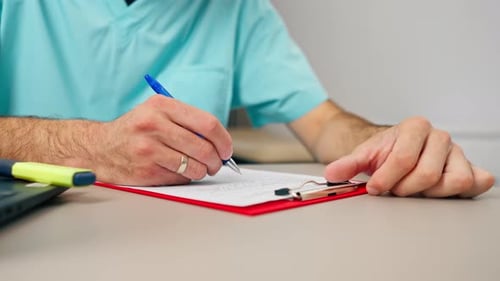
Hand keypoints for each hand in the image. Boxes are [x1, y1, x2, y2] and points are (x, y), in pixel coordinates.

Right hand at [90, 95, 232, 185]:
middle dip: (217, 160)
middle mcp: (154, 124)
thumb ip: (187, 122)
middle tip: (217, 164)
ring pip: (194, 165)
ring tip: (200, 169)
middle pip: (204, 147)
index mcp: (162, 105)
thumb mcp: (157, 113)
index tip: (227, 149)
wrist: (99, 148)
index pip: (207, 123)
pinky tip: (180, 172)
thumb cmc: (136, 131)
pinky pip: (180, 177)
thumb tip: (220, 143)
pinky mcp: (145, 169)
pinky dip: (186, 177)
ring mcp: (149, 148)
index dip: (224, 140)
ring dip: (203, 171)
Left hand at [324, 117, 494, 197]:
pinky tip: (438, 192)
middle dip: (406, 187)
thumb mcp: (363, 155)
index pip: (404, 158)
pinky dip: (460, 190)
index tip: (374, 187)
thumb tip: (333, 172)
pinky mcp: (466, 167)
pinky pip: (475, 182)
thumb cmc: (384, 151)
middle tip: (395, 189)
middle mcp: (438, 137)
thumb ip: (347, 164)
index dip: (387, 178)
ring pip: (454, 180)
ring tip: (413, 189)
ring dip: (430, 192)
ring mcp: (455, 152)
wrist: (396, 149)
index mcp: (415, 127)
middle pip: (428, 173)